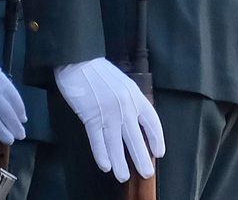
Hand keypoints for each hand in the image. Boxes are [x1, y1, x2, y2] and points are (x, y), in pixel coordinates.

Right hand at [55, 58, 163, 182]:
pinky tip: (106, 165)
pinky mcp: (91, 117)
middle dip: (141, 159)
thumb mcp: (123, 83)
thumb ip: (131, 101)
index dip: (157, 139)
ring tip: (123, 176)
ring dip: (121, 163)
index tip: (159, 152)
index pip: (152, 123)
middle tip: (146, 173)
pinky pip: (98, 141)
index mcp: (135, 97)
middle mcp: (125, 107)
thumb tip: (136, 122)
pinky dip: (102, 155)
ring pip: (116, 145)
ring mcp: (108, 113)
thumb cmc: (99, 71)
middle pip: (136, 139)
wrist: (79, 61)